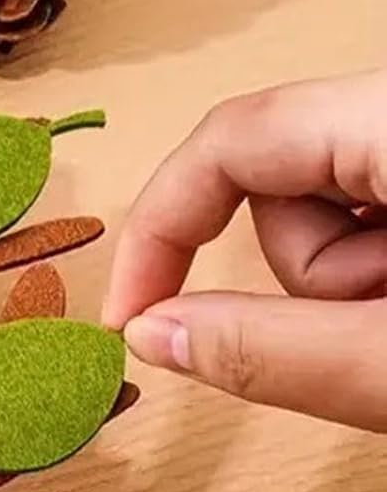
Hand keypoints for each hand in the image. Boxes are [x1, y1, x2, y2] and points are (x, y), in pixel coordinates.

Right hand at [104, 70, 386, 428]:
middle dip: (302, 277)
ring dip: (350, 288)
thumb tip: (153, 335)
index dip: (160, 229)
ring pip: (335, 210)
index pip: (235, 138)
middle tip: (368, 338)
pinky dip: (380, 278)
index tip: (128, 319)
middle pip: (285, 181)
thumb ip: (273, 353)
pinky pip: (377, 218)